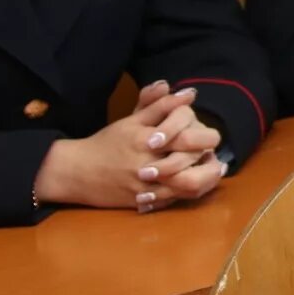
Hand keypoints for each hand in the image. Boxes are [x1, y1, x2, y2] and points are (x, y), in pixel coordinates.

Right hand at [33, 85, 216, 210]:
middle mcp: (146, 162)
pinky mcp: (142, 201)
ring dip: (205, 178)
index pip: (184, 135)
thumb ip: (160, 104)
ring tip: (215, 170)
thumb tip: (188, 93)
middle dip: (207, 157)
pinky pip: (174, 200)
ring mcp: (145, 184)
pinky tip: (199, 184)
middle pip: (188, 161)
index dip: (203, 136)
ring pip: (185, 185)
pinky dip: (190, 192)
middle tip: (217, 154)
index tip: (211, 137)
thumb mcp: (132, 119)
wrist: (77, 172)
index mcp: (145, 139)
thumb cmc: (107, 142)